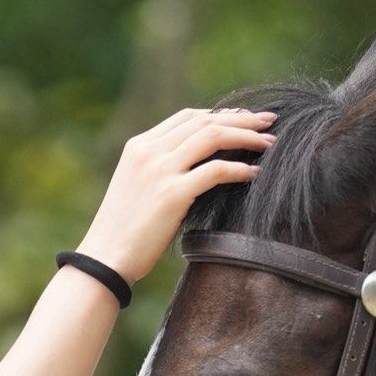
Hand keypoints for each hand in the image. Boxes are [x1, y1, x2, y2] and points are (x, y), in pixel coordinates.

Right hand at [72, 105, 275, 285]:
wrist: (105, 260)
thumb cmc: (122, 234)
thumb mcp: (137, 189)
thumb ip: (161, 170)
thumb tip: (198, 169)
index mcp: (139, 146)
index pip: (187, 117)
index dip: (220, 115)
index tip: (243, 120)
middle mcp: (149, 152)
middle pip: (204, 122)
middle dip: (241, 120)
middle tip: (268, 122)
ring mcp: (160, 171)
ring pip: (213, 138)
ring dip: (247, 138)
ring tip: (270, 144)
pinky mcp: (172, 194)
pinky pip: (216, 171)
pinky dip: (240, 169)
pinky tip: (256, 174)